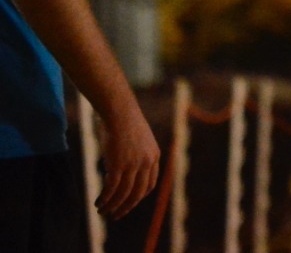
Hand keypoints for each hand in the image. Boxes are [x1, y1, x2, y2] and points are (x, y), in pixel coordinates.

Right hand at [95, 99, 160, 220]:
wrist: (119, 112)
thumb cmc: (125, 123)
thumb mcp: (139, 140)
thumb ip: (137, 155)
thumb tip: (126, 170)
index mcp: (154, 157)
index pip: (150, 185)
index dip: (139, 197)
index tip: (128, 204)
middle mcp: (146, 163)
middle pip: (137, 194)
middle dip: (126, 207)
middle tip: (115, 215)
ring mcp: (133, 164)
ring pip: (123, 194)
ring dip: (112, 206)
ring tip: (102, 211)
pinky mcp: (118, 165)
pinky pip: (111, 189)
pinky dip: (105, 198)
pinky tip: (98, 202)